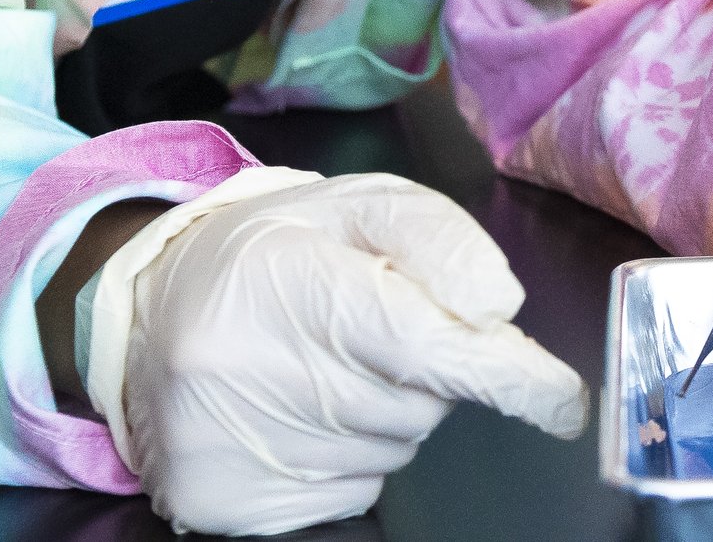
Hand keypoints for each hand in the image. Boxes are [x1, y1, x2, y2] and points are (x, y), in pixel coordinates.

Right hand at [86, 169, 585, 535]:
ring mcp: (233, 447)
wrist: (150, 312)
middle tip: (373, 333)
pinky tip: (299, 411)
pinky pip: (346, 493)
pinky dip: (346, 458)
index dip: (508, 377)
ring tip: (323, 364)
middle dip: (427, 374)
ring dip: (386, 413)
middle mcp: (252, 371)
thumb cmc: (273, 252)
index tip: (562, 403)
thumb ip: (439, 242)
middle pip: (419, 405)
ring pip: (389, 451)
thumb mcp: (358, 207)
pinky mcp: (222, 505)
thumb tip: (499, 308)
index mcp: (292, 282)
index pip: (425, 344)